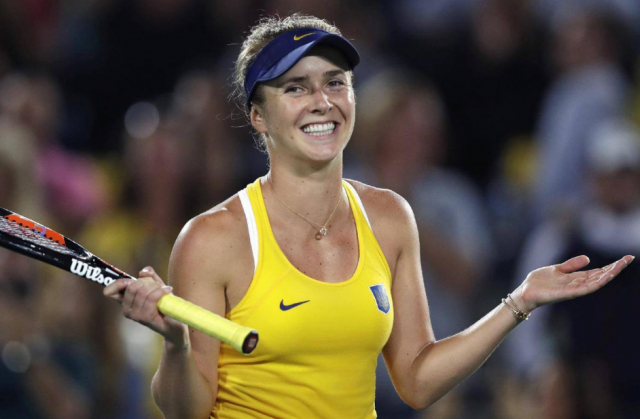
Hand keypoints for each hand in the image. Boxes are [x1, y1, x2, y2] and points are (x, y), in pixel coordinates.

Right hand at [104, 266, 186, 346]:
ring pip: (143, 291)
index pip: (110, 292)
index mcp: (126, 303)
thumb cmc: (165, 305)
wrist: (175, 324)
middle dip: (147, 282)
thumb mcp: (157, 288)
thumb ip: (150, 277)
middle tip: (157, 285)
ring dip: (157, 287)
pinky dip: (161, 291)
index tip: (130, 280)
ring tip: (165, 289)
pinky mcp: (145, 318)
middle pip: (132, 287)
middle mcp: (127, 310)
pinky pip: (152, 298)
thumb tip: (143, 272)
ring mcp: (135, 315)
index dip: (118, 283)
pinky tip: (168, 290)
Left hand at [510, 255, 634, 312]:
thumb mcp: (556, 269)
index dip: (610, 266)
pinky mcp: (567, 293)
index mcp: (575, 278)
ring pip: (596, 282)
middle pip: (600, 276)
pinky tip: (604, 275)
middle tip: (628, 259)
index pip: (597, 271)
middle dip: (614, 268)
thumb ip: (571, 265)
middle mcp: (577, 284)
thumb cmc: (539, 282)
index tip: (624, 258)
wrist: (525, 292)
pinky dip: (596, 282)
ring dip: (609, 274)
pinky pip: (585, 288)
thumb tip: (588, 258)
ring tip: (621, 265)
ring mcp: (573, 289)